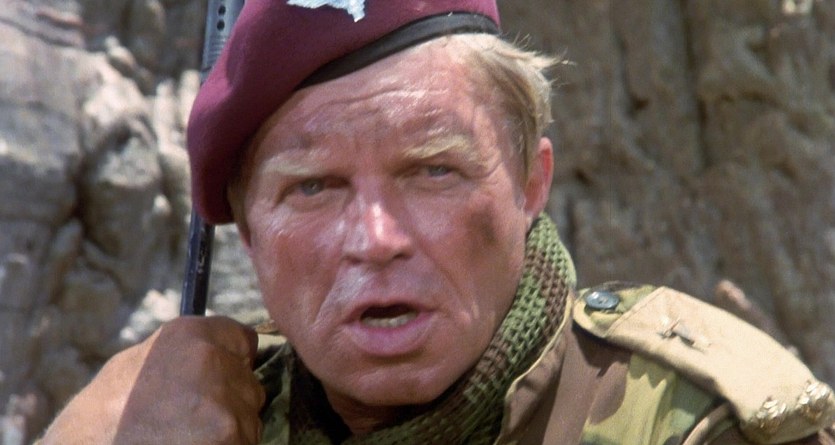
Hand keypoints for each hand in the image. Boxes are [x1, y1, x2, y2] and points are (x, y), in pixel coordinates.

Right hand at [40, 316, 264, 443]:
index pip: (242, 340)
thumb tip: (209, 351)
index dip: (233, 362)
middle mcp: (212, 362)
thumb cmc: (101, 421)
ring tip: (183, 440)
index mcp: (188, 336)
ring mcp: (225, 404)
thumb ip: (178, 354)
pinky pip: (245, 443)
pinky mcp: (230, 439)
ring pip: (249, 420)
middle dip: (229, 403)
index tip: (223, 380)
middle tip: (188, 422)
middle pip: (248, 384)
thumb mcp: (131, 367)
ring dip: (228, 433)